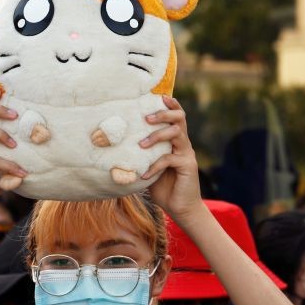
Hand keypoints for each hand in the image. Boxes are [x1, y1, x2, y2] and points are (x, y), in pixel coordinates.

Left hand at [141, 96, 202, 221]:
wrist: (181, 208)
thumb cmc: (163, 187)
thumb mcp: (149, 168)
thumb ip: (141, 157)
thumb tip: (116, 150)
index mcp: (175, 141)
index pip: (177, 116)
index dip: (170, 104)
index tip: (158, 96)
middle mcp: (183, 143)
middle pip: (179, 118)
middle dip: (163, 113)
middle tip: (146, 118)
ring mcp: (186, 154)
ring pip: (176, 133)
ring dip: (157, 135)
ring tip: (141, 144)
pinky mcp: (187, 165)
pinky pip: (169, 159)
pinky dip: (155, 166)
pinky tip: (145, 175)